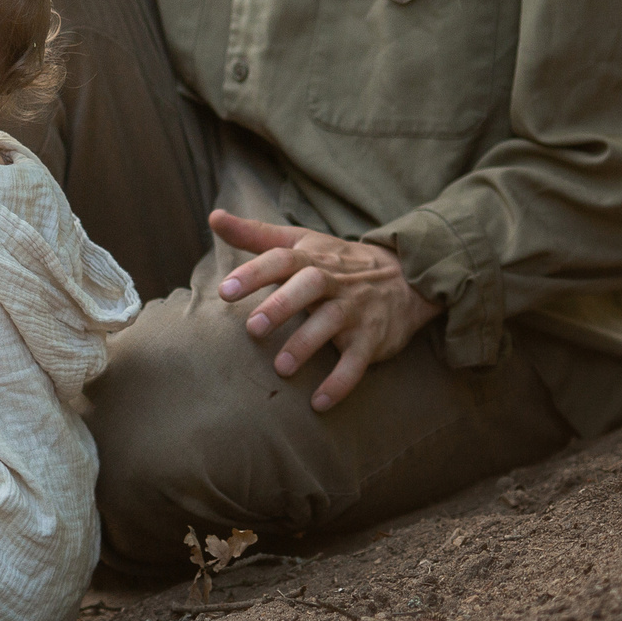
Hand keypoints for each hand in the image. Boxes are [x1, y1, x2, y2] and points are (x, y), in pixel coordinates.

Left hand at [210, 211, 440, 412]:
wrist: (406, 279)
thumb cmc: (337, 261)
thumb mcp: (300, 242)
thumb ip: (256, 235)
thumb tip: (215, 218)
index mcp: (311, 258)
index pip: (281, 259)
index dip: (254, 273)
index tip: (225, 290)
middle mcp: (333, 282)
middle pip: (309, 286)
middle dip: (281, 305)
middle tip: (253, 328)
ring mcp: (355, 310)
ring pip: (331, 323)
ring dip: (306, 345)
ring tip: (281, 368)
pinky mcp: (372, 339)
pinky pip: (357, 362)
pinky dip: (340, 383)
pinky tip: (318, 403)